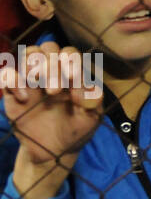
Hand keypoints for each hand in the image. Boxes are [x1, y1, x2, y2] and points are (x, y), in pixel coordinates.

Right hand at [1, 42, 102, 198]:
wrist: (55, 151)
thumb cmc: (77, 129)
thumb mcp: (92, 117)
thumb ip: (93, 101)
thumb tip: (83, 88)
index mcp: (72, 74)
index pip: (69, 53)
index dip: (70, 62)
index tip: (72, 81)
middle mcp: (52, 73)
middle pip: (48, 47)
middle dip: (51, 64)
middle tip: (54, 92)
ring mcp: (32, 82)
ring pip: (28, 54)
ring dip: (33, 65)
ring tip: (37, 83)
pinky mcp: (13, 96)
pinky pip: (6, 76)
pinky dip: (13, 80)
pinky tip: (24, 98)